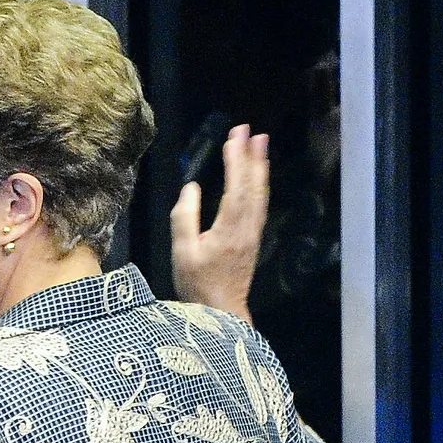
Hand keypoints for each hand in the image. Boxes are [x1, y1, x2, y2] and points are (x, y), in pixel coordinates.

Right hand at [170, 123, 268, 322]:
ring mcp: (253, 233)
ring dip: (260, 168)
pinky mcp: (253, 239)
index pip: (235, 187)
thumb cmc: (198, 284)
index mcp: (228, 228)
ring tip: (261, 145)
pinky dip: (260, 185)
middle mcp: (246, 227)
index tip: (235, 136)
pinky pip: (260, 205)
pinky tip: (259, 177)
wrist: (221, 311)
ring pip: (260, 194)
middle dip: (252, 156)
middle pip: (253, 186)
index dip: (235, 160)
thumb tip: (191, 188)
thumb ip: (184, 218)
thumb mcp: (182, 252)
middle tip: (253, 131)